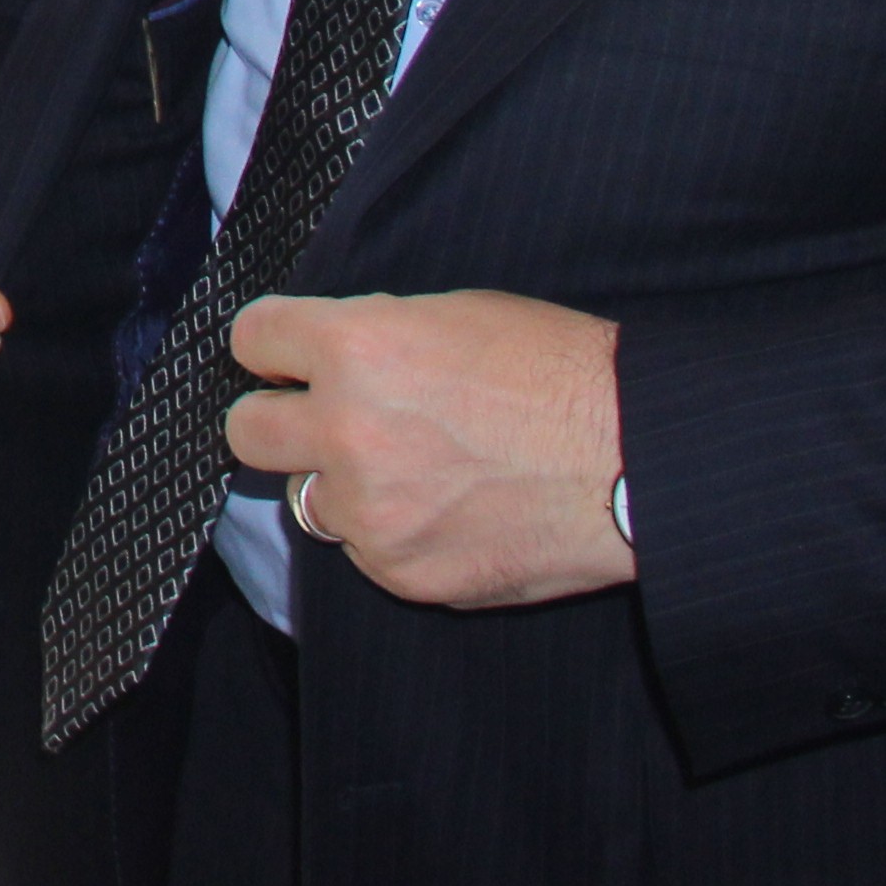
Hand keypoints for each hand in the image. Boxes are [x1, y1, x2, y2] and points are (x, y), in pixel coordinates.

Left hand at [225, 289, 630, 608]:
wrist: (638, 461)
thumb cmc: (563, 372)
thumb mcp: (458, 313)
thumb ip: (376, 335)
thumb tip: (331, 356)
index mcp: (356, 347)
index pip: (253, 339)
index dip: (272, 348)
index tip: (285, 359)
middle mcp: (347, 429)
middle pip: (247, 432)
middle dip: (280, 423)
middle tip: (323, 422)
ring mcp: (372, 511)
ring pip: (310, 500)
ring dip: (346, 486)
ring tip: (417, 473)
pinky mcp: (404, 572)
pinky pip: (366, 553)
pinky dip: (396, 536)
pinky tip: (452, 513)